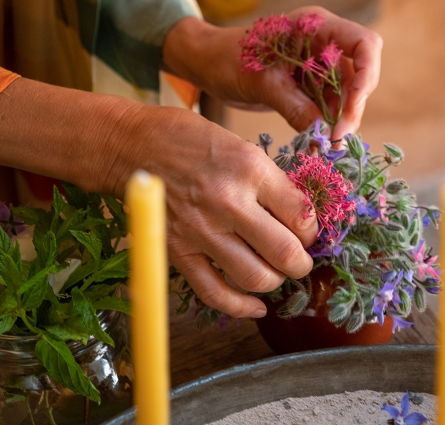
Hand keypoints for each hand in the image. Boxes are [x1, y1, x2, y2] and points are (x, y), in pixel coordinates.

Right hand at [0, 79, 315, 317]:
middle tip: (301, 259)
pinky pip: (216, 293)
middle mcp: (229, 202)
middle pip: (284, 252)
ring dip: (276, 281)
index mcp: (249, 168)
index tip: (308, 231)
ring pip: (256, 278)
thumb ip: (268, 179)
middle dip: (302, 262)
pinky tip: (256, 305)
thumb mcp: (238, 143)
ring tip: (277, 272)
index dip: (312, 228)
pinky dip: (241, 307)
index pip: (300, 213)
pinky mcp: (179, 252)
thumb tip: (298, 214)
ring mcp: (202, 231)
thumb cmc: (187, 137)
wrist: (132, 146)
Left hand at [163, 6, 382, 141]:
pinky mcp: (309, 85)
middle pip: (359, 74)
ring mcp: (318, 64)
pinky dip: (326, 124)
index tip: (352, 106)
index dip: (368, 74)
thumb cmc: (227, 59)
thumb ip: (294, 106)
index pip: (364, 43)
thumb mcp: (260, 82)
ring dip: (340, 120)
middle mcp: (324, 43)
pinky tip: (317, 141)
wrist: (205, 64)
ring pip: (346, 94)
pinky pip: (328, 105)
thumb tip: (325, 136)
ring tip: (326, 145)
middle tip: (336, 139)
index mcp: (316, 26)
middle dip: (352, 106)